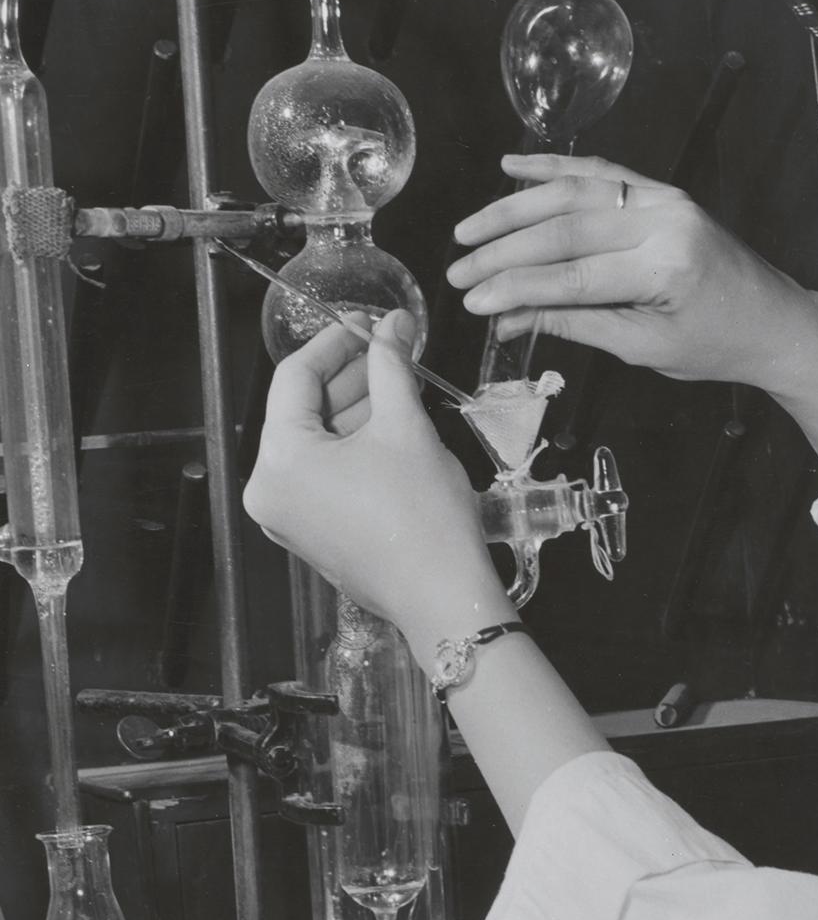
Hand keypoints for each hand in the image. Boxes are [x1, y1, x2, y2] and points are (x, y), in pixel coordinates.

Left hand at [244, 313, 509, 664]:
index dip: (336, 342)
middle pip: (302, 411)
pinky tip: (389, 426)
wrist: (444, 596)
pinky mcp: (313, 534)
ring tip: (397, 384)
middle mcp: (270, 491)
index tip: (367, 323)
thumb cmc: (424, 520)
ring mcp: (289, 517)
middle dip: (349, 377)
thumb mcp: (406, 427)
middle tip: (388, 347)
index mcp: (280, 461)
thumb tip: (392, 327)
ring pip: (317, 444)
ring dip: (355, 411)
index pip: (295, 378)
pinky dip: (353, 449)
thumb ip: (391, 367)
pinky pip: (325, 476)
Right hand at [448, 155, 817, 393]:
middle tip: (459, 270)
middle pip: (565, 230)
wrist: (774, 322)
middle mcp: (664, 221)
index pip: (572, 276)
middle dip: (504, 252)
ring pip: (574, 193)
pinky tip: (513, 168)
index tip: (473, 301)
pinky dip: (553, 169)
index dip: (515, 289)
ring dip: (515, 209)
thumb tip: (509, 319)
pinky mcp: (662, 192)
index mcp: (665, 267)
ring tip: (471, 230)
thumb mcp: (646, 348)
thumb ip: (577, 325)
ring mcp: (664, 199)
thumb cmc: (718, 345)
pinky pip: (601, 172)